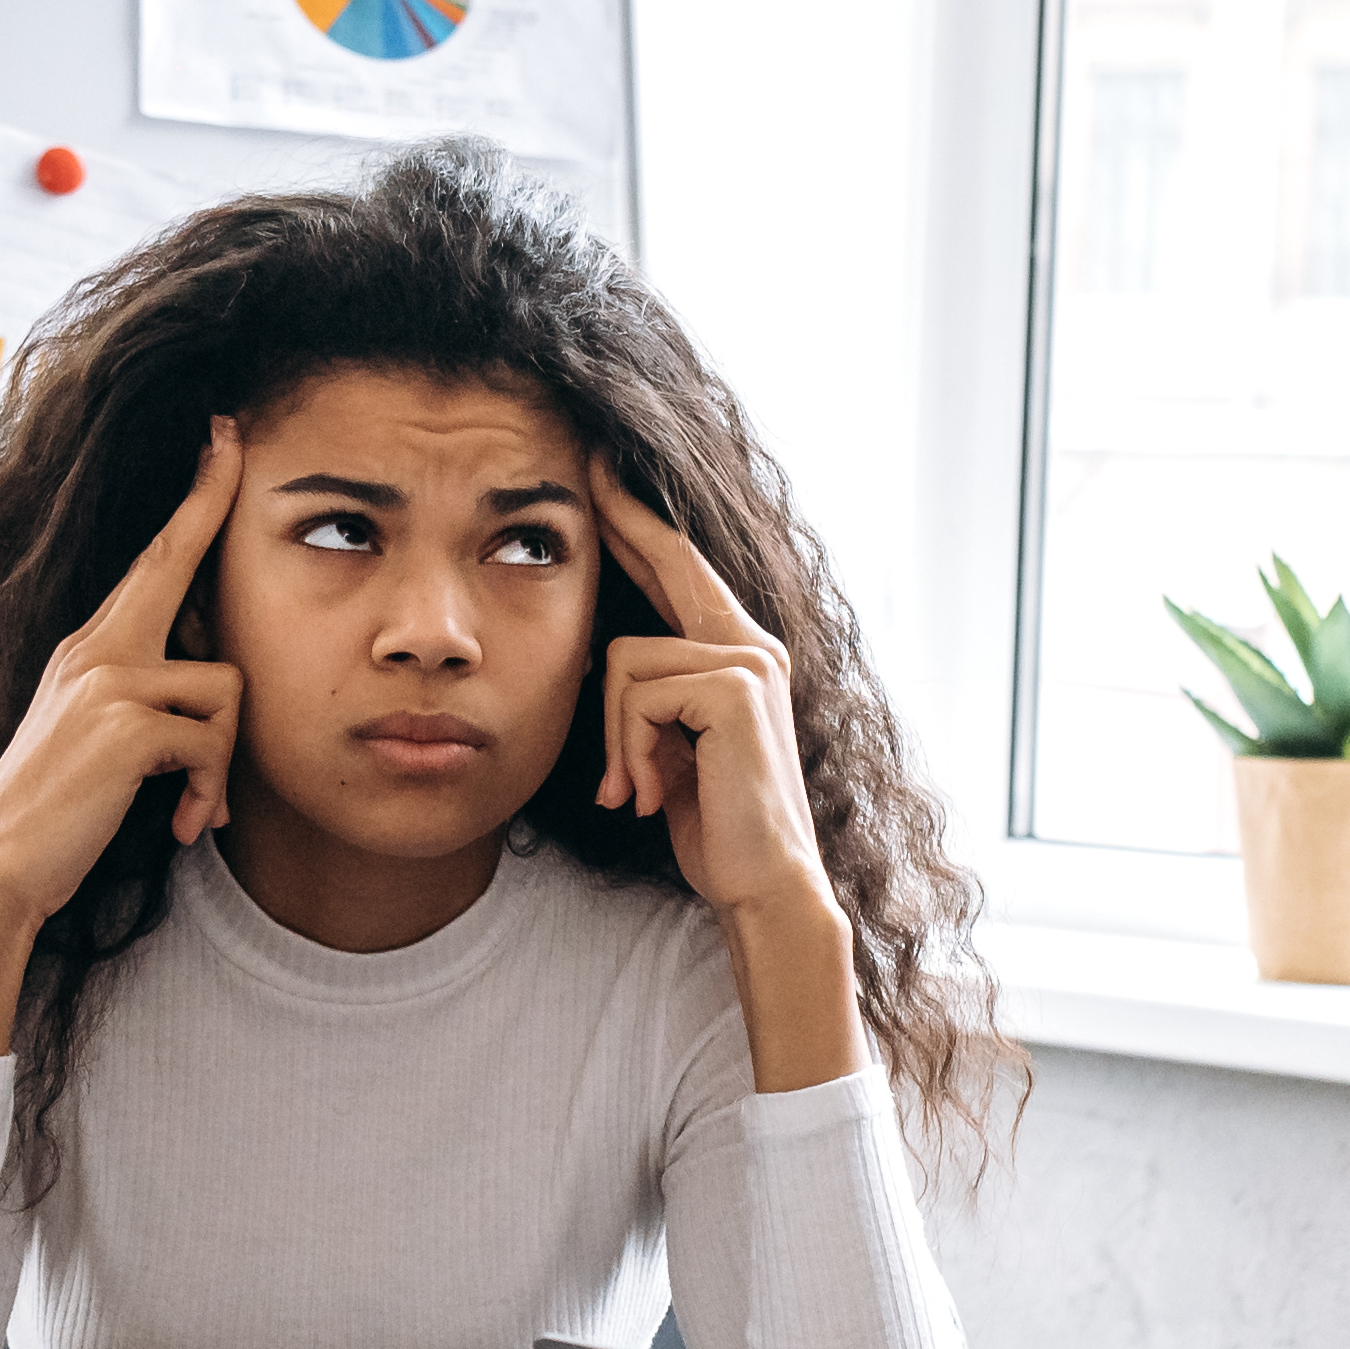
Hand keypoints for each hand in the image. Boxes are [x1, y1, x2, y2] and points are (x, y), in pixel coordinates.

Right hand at [0, 420, 246, 1059]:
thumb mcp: (95, 743)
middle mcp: (95, 649)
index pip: (154, 557)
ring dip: (223, 762)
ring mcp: (107, 680)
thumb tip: (213, 695)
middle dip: (210, 499)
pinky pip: (211, 744)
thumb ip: (141, 704)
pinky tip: (177, 829)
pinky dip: (206, 794)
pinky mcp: (125, 724)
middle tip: (231, 434)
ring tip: (193, 808)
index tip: (221, 438)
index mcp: (89, 649)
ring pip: (225, 689)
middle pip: (178, 562)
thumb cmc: (53, 819)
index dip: (194, 496)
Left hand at [590, 480, 863, 1096]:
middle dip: (620, 515)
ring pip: (624, 658)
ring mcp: (747, 660)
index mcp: (740, 655)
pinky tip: (652, 794)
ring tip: (638, 792)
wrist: (764, 883)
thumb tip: (609, 662)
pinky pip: (636, 693)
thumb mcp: (671, 750)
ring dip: (615, 738)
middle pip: (663, 563)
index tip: (603, 471)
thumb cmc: (715, 827)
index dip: (640, 518)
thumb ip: (654, 698)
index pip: (681, 569)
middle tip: (585, 464)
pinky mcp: (733, 685)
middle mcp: (751, 644)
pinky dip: (628, 750)